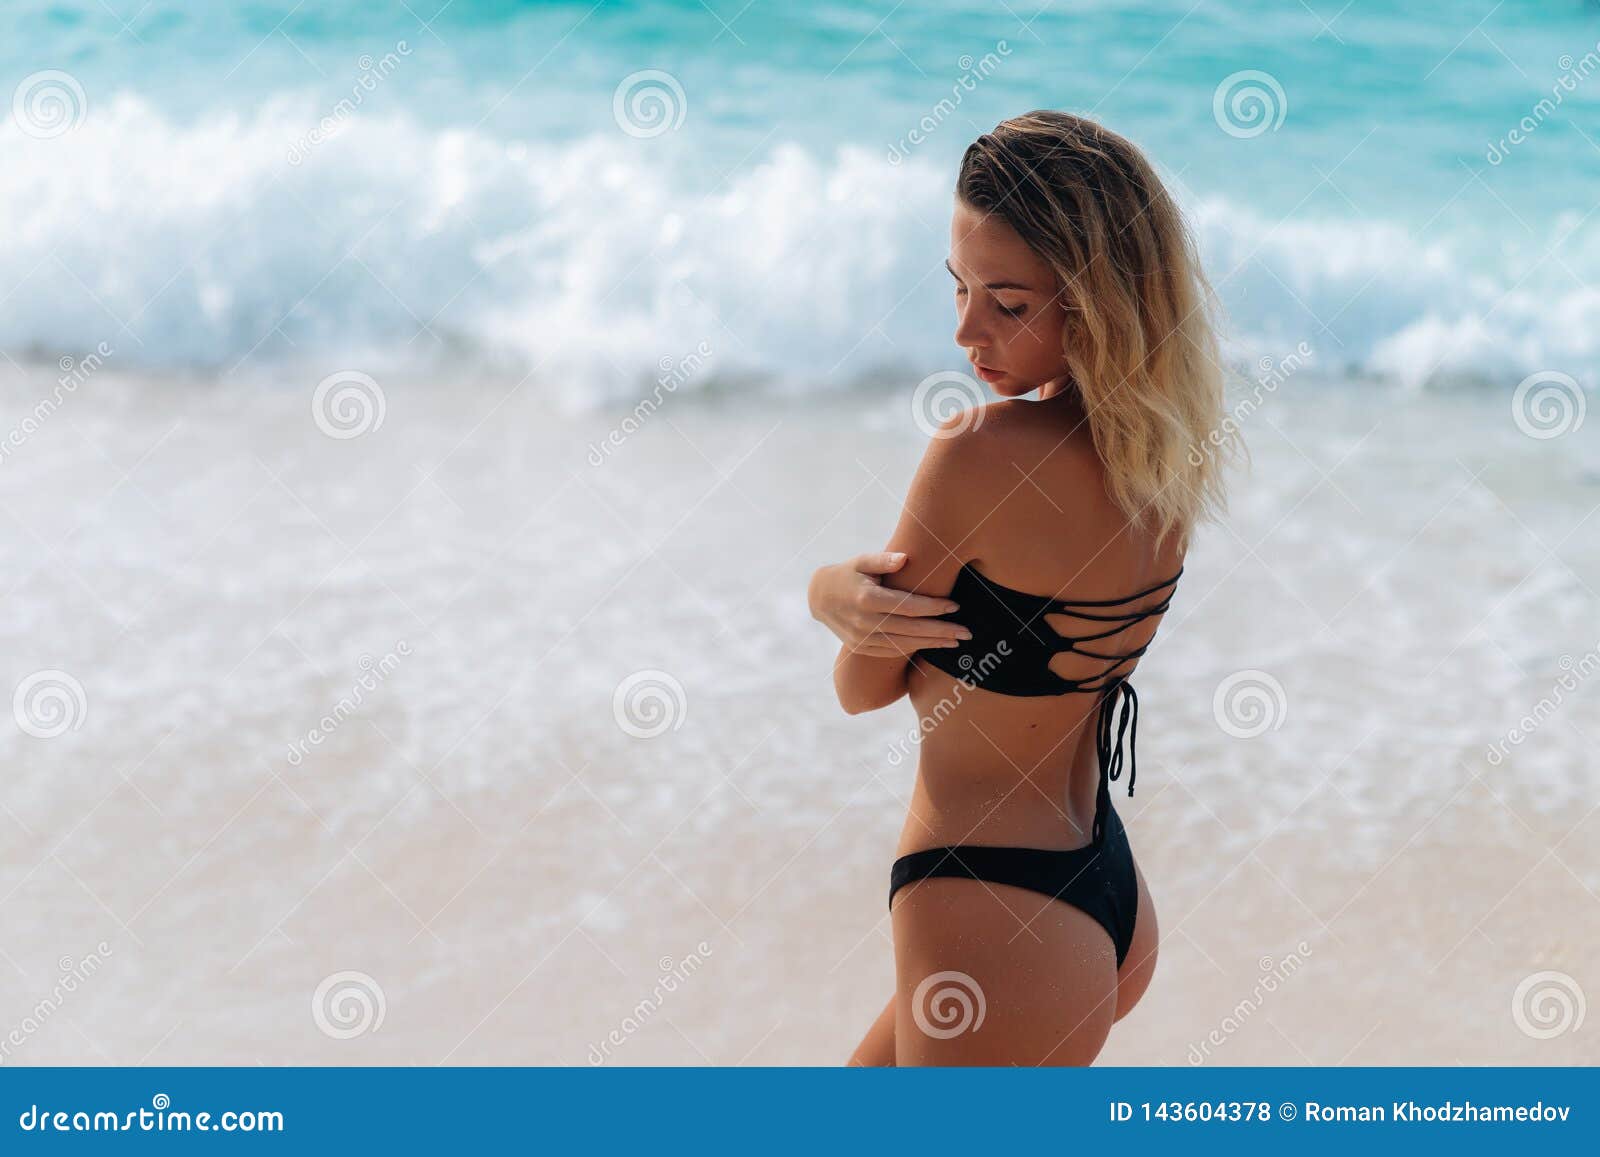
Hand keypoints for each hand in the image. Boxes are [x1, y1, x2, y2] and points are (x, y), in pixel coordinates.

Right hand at [807, 551, 971, 657]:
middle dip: (941, 632)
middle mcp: (865, 622)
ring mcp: (862, 638)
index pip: (908, 606)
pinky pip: (892, 651)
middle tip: (966, 633)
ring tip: (955, 642)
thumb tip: (906, 558)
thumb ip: (884, 559)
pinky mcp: (861, 648)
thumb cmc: (848, 574)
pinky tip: (931, 646)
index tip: (955, 606)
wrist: (819, 598)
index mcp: (867, 599)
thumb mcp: (862, 561)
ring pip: (904, 644)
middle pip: (911, 629)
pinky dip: (913, 649)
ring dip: (931, 644)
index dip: (934, 607)